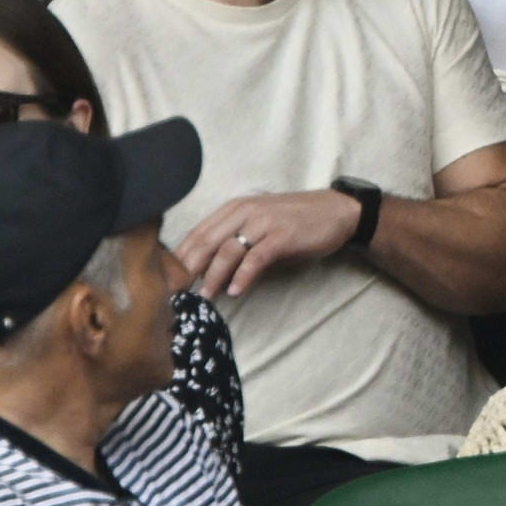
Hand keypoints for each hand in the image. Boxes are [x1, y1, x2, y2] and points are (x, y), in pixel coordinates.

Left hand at [182, 188, 362, 298]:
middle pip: (206, 241)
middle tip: (177, 293)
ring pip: (227, 250)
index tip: (168, 280)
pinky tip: (235, 290)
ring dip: (213, 276)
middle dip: (189, 269)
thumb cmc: (296, 221)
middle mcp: (245, 211)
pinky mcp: (282, 235)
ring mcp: (264, 222)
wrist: (338, 211)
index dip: (180, 257)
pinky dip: (243, 275)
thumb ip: (233, 240)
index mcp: (235, 208)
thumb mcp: (259, 225)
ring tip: (205, 297)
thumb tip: (204, 269)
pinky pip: (256, 257)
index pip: (197, 233)